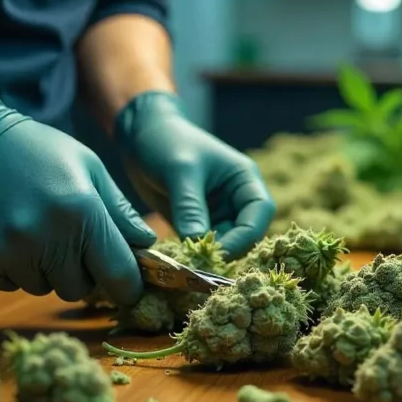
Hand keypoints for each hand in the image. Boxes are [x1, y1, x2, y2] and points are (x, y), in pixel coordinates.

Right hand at [0, 70, 155, 303]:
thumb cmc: (39, 151)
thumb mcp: (90, 168)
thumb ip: (120, 211)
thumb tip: (148, 245)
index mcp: (83, 210)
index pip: (119, 275)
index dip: (128, 286)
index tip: (127, 285)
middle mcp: (48, 235)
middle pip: (80, 289)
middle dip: (81, 272)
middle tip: (68, 241)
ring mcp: (11, 249)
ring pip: (45, 288)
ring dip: (46, 270)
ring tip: (35, 231)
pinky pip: (11, 284)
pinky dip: (15, 269)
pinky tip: (9, 234)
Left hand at [114, 92, 274, 259]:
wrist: (141, 137)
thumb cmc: (167, 142)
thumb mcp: (180, 171)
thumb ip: (190, 206)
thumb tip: (197, 242)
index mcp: (244, 179)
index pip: (260, 212)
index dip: (246, 235)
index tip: (218, 251)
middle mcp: (236, 199)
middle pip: (246, 234)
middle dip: (227, 250)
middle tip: (200, 264)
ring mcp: (218, 214)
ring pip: (225, 245)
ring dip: (209, 256)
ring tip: (186, 264)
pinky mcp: (198, 224)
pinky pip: (202, 246)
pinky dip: (193, 254)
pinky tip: (178, 259)